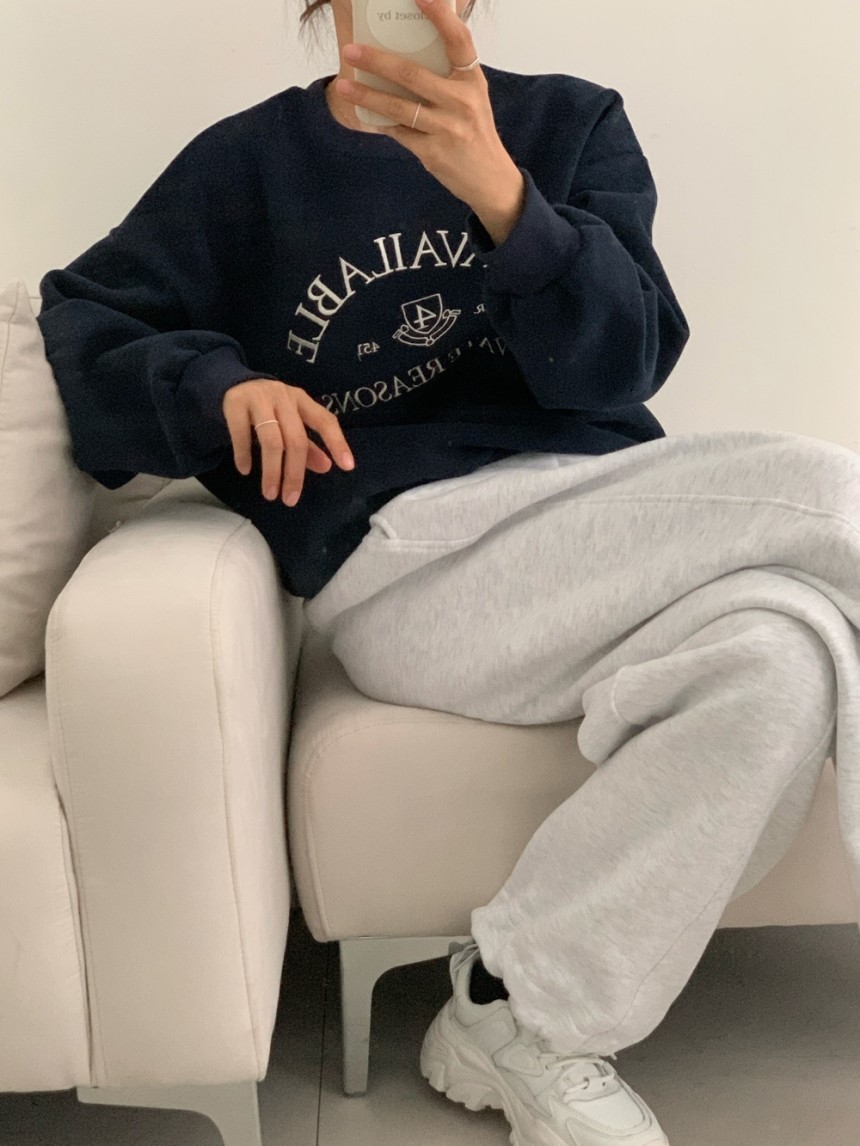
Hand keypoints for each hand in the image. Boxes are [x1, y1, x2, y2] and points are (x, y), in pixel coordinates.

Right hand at [222, 379, 354, 507]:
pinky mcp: (235, 403)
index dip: (337, 443)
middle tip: (290, 499)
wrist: (233, 385)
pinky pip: (242, 434)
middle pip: (295, 439)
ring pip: (271, 440)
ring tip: (270, 493)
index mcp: (302, 400)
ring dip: (271, 471)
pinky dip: (244, 454)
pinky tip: (245, 470)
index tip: (348, 467)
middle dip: (294, 473)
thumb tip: (327, 467)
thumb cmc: (269, 408)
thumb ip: (308, 445)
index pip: (325, 421)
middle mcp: (283, 397)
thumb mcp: (290, 423)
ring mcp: (259, 398)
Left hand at [337, 0, 524, 229]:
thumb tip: (411, 47)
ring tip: (345, 85)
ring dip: (367, 95)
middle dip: (377, 61)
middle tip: (351, 50)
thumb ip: (449, 72)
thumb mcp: (473, 96)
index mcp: (473, 80)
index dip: (439, 15)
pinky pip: (399, 132)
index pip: (458, 40)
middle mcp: (462, 102)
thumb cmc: (475, 130)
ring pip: (399, 107)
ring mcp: (447, 129)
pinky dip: (381, 122)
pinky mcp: (433, 153)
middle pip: (412, 75)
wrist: (490, 179)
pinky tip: (364, 113)